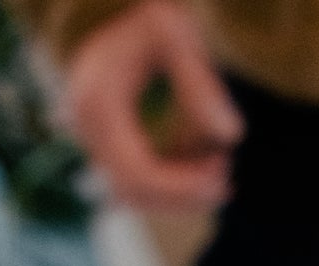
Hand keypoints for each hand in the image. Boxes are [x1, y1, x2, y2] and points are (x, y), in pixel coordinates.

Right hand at [65, 0, 241, 210]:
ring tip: (219, 166)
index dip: (180, 188)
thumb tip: (232, 135)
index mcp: (99, 103)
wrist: (108, 5)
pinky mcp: (105, 141)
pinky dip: (171, 181)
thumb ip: (201, 82)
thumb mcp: (175, 33)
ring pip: (134, 194)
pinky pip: (137, 179)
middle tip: (225, 181)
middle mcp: (86, 128)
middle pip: (133, 192)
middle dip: (182, 195)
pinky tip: (204, 162)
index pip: (137, 174)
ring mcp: (92, 137)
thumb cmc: (144, 13)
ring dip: (178, 193)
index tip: (221, 180)